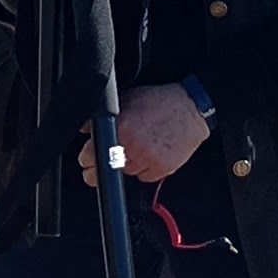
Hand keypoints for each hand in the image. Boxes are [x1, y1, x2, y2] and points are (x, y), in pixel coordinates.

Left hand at [77, 82, 212, 188]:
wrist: (192, 108)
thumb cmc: (161, 101)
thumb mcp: (128, 99)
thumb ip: (103, 115)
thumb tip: (85, 128)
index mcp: (121, 127)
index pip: (90, 155)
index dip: (86, 158)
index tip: (87, 160)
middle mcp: (133, 146)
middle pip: (105, 170)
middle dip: (100, 168)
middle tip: (103, 163)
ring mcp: (148, 159)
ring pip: (125, 174)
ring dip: (125, 166)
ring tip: (135, 148)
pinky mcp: (161, 169)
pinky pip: (143, 177)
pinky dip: (143, 169)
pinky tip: (148, 154)